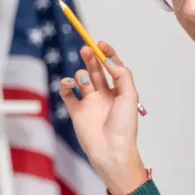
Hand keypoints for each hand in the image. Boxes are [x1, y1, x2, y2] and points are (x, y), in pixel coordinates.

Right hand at [58, 42, 147, 194]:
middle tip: (86, 48)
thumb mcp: (129, 95)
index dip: (107, 54)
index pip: (113, 67)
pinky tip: (70, 84)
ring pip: (81, 79)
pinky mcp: (76, 111)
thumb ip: (121, 74)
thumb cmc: (124, 125)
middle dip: (91, 57)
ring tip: (85, 83)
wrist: (111, 150)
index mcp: (119, 91)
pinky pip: (67, 93)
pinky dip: (65, 85)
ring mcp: (89, 102)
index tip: (100, 44)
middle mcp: (104, 95)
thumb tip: (108, 61)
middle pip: (96, 69)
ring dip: (82, 75)